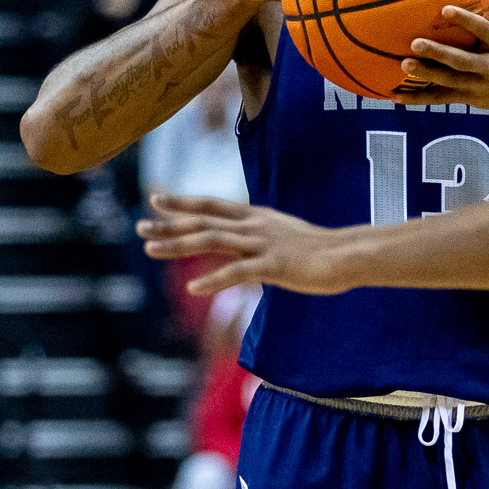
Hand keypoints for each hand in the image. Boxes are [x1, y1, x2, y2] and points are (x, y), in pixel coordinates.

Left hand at [137, 195, 358, 295]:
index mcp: (256, 217)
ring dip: (179, 245)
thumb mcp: (284, 235)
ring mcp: (263, 244)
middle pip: (204, 221)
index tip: (155, 199)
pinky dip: (213, 280)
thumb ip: (260, 236)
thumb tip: (244, 243)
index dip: (183, 202)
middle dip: (170, 224)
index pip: (212, 205)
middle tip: (140, 228)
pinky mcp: (273, 265)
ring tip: (151, 251)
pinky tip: (192, 289)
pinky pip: (237, 272)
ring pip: (212, 240)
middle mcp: (254, 226)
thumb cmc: (320, 249)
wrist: (348, 254)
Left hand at [399, 0, 488, 118]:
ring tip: (402, 64)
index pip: (484, 31)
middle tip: (414, 43)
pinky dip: (417, 98)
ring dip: (425, 75)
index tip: (445, 10)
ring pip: (449, 82)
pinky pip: (439, 98)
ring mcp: (479, 85)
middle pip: (463, 61)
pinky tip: (393, 95)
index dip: (466, 22)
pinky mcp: (468, 98)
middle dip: (440, 54)